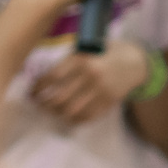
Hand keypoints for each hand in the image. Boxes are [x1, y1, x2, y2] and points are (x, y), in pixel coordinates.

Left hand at [30, 37, 151, 122]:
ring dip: (58, 114)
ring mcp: (100, 92)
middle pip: (59, 98)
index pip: (53, 76)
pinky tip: (67, 116)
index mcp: (82, 59)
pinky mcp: (108, 103)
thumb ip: (70, 59)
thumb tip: (46, 76)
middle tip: (39, 104)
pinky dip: (74, 119)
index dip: (39, 87)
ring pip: (71, 111)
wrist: (135, 62)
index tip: (32, 92)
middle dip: (45, 104)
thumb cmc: (106, 52)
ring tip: (51, 111)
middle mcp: (90, 76)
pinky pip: (86, 118)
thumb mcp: (87, 48)